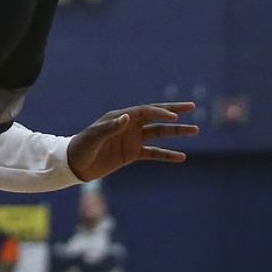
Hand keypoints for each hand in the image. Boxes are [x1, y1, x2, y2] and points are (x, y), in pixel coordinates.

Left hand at [66, 101, 199, 181]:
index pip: (144, 111)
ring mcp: (132, 139)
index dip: (160, 113)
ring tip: (195, 129)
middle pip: (155, 116)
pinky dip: (168, 154)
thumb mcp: (94, 137)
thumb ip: (110, 128)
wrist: (76, 164)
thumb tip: (127, 117)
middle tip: (192, 107)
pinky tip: (182, 157)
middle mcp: (128, 125)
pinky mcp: (132, 154)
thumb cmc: (83, 147)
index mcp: (119, 117)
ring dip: (176, 132)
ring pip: (159, 133)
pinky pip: (154, 153)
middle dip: (173, 111)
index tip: (174, 117)